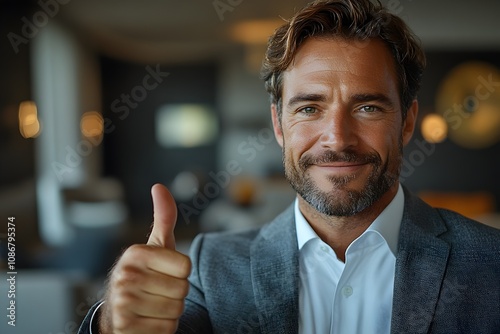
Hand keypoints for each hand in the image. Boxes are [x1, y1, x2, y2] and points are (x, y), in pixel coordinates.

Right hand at [99, 184, 191, 332]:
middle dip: (176, 294)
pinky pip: (167, 330)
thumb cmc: (146, 273)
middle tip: (158, 291)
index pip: (185, 266)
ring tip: (153, 305)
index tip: (164, 273)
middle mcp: (125, 276)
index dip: (180, 273)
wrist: (118, 312)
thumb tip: (159, 186)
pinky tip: (148, 321)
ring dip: (170, 312)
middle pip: (182, 290)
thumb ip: (163, 218)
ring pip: (176, 311)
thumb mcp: (155, 246)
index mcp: (136, 254)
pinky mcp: (126, 328)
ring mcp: (123, 303)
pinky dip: (163, 328)